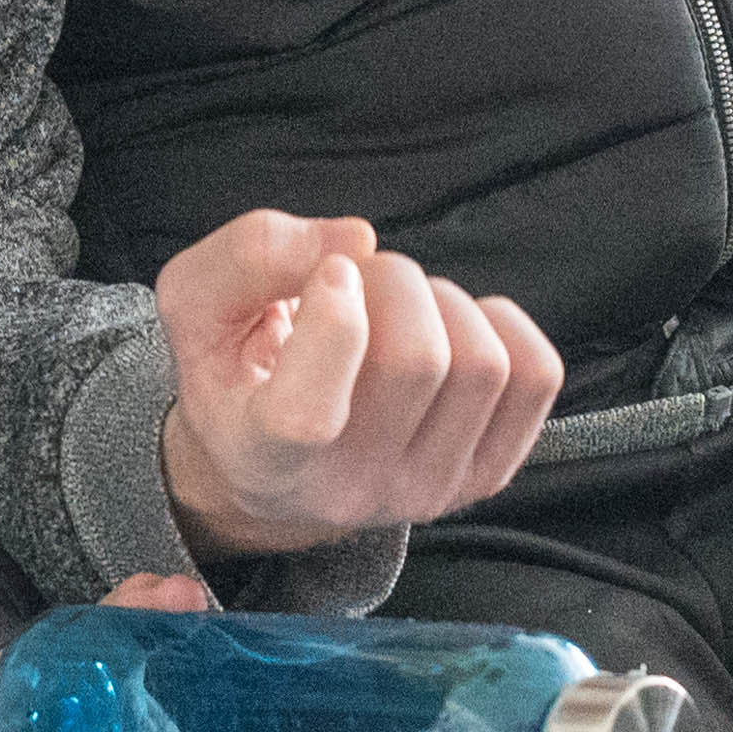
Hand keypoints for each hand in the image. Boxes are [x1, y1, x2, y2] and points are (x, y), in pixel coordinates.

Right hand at [152, 212, 561, 562]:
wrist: (280, 464)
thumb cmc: (236, 373)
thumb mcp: (197, 304)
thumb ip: (249, 254)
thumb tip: (356, 239)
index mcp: (264, 458)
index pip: (308, 415)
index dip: (334, 324)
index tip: (331, 274)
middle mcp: (349, 491)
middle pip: (418, 361)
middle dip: (394, 280)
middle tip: (360, 277)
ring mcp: (426, 492)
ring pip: (481, 365)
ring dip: (443, 301)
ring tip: (399, 308)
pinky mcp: (485, 476)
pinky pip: (536, 378)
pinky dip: (500, 324)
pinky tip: (451, 327)